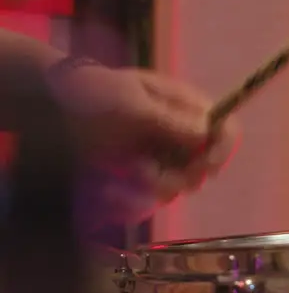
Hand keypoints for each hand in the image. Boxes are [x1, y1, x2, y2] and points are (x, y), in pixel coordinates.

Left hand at [55, 64, 239, 222]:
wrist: (58, 106)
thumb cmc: (97, 94)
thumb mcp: (133, 104)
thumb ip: (171, 119)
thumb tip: (208, 132)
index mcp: (188, 108)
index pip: (226, 130)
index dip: (222, 149)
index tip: (203, 165)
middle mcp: (182, 133)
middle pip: (207, 165)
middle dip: (183, 175)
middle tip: (149, 171)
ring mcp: (164, 154)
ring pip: (182, 185)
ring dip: (157, 186)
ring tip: (128, 172)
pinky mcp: (143, 173)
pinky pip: (154, 195)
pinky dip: (135, 198)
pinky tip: (112, 189)